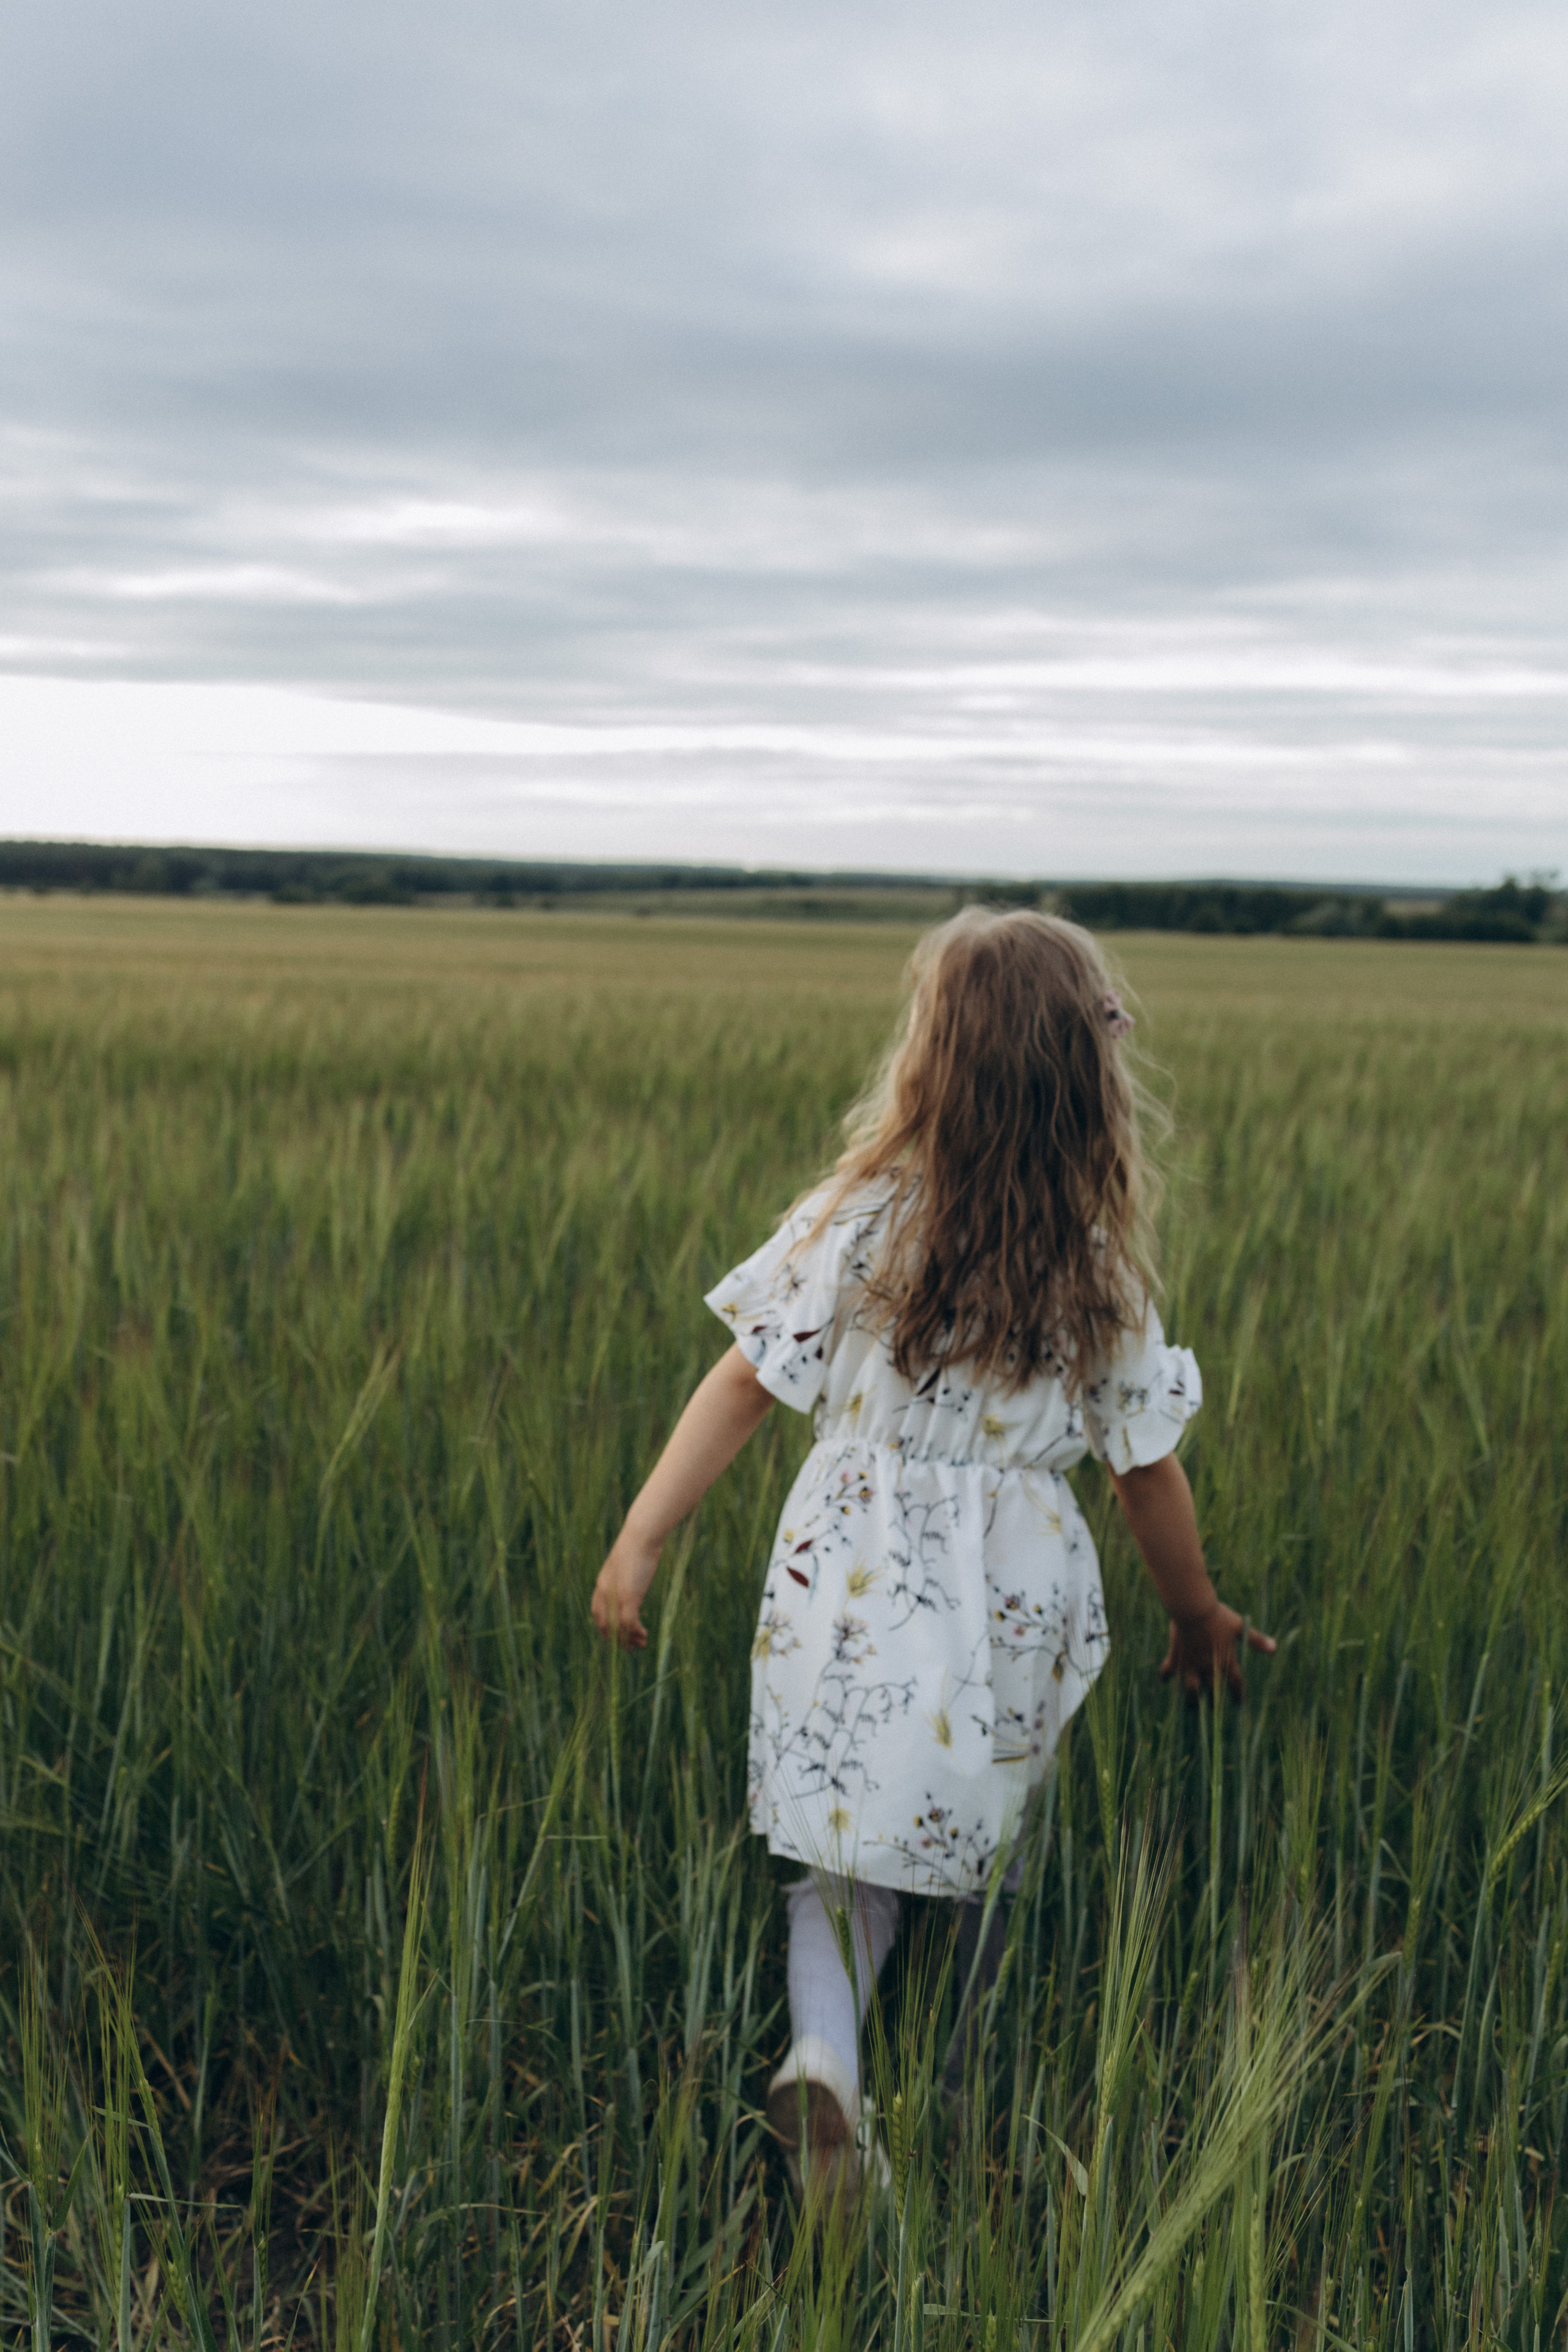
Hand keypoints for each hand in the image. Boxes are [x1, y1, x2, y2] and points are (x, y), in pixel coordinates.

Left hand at [591, 1530, 660, 1649]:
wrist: (641, 1535)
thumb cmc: (637, 1546)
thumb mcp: (625, 1565)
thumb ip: (623, 1578)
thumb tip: (630, 1582)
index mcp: (602, 1584)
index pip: (597, 1613)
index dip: (605, 1627)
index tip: (615, 1635)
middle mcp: (605, 1592)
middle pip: (605, 1624)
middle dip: (616, 1638)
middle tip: (629, 1647)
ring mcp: (616, 1595)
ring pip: (618, 1626)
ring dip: (629, 1638)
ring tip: (640, 1644)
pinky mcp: (629, 1595)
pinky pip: (629, 1622)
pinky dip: (635, 1632)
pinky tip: (643, 1635)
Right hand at [1160, 1603, 1275, 1702]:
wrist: (1193, 1609)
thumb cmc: (1218, 1617)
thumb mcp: (1239, 1627)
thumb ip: (1256, 1640)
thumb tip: (1274, 1647)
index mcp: (1225, 1661)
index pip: (1235, 1684)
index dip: (1237, 1695)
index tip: (1238, 1704)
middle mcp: (1208, 1667)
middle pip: (1212, 1692)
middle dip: (1213, 1703)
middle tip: (1213, 1710)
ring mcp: (1191, 1664)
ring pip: (1190, 1689)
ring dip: (1191, 1699)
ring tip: (1190, 1707)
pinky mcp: (1176, 1657)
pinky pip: (1168, 1670)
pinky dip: (1166, 1675)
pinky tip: (1165, 1680)